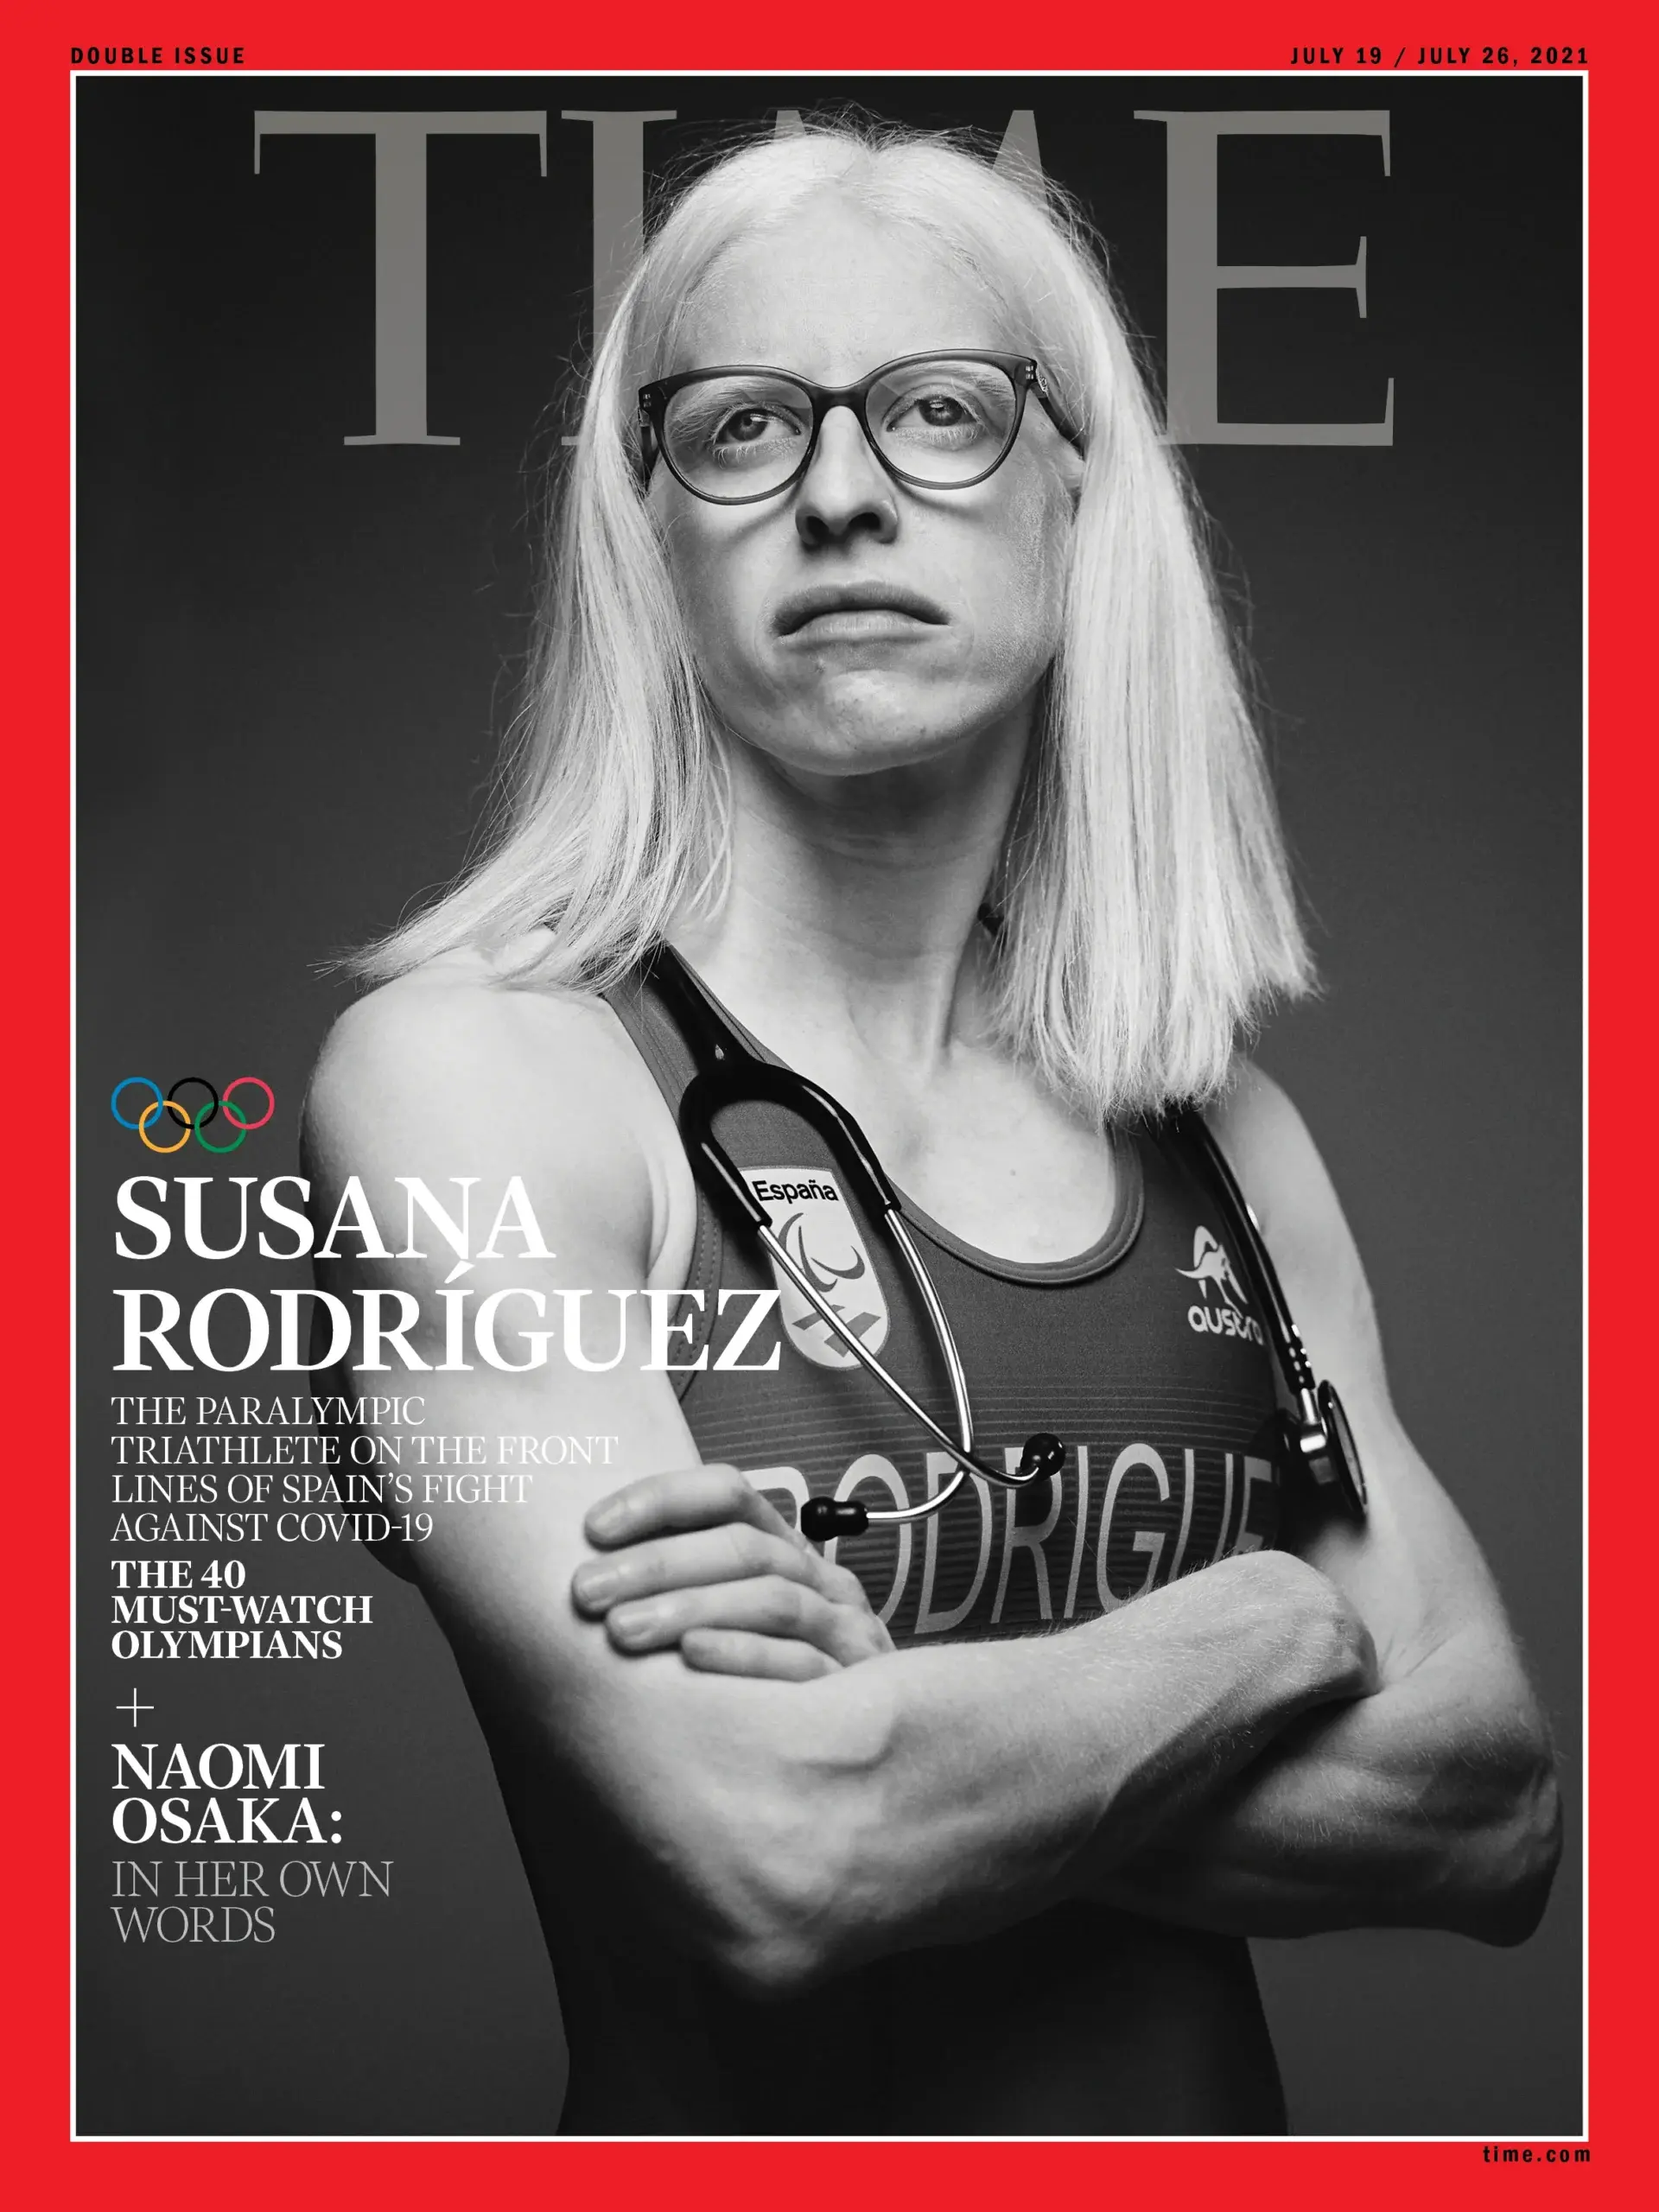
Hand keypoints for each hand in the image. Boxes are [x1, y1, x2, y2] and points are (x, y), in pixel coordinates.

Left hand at [571, 1465, 894, 1681]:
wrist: (859, 1746)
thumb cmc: (770, 1681)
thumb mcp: (736, 1619)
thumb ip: (685, 1588)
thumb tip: (587, 1569)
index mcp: (784, 1549)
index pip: (728, 1494)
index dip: (661, 1500)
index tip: (593, 1528)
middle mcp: (818, 1580)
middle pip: (743, 1547)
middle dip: (658, 1563)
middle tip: (587, 1590)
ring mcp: (842, 1631)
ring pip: (771, 1599)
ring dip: (691, 1608)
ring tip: (621, 1629)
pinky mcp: (853, 1690)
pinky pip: (801, 1663)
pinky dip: (745, 1655)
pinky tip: (692, 1657)